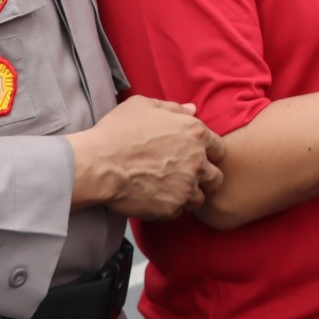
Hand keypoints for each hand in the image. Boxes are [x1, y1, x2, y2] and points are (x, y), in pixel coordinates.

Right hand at [68, 96, 225, 219]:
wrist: (99, 164)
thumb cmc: (118, 131)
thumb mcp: (145, 106)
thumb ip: (173, 108)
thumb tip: (192, 109)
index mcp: (195, 133)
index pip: (220, 148)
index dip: (208, 154)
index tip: (194, 157)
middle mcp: (197, 160)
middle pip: (216, 177)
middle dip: (204, 179)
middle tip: (184, 177)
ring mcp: (186, 186)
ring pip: (200, 199)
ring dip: (188, 196)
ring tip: (167, 190)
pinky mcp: (172, 208)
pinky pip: (179, 212)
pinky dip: (169, 207)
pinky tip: (154, 198)